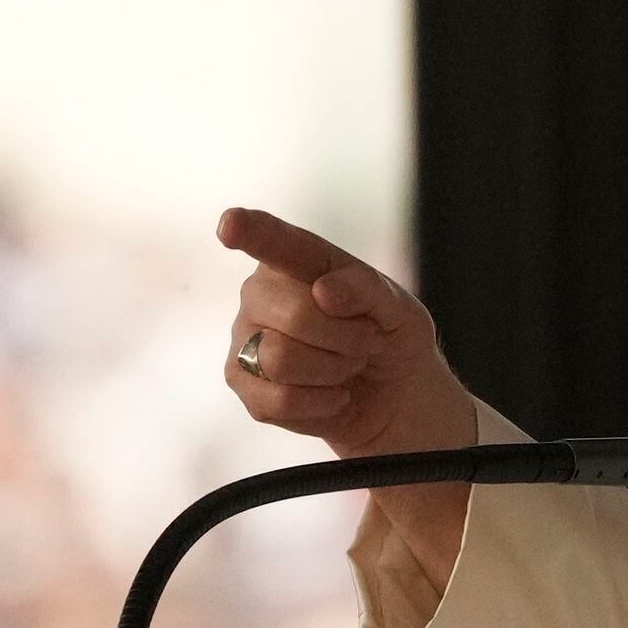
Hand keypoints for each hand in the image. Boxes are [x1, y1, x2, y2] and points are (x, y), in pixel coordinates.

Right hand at [217, 207, 475, 460]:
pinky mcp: (242, 383)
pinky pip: (277, 400)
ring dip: (333, 370)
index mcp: (295, 260)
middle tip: (367, 343)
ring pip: (280, 359)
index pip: (273, 240)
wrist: (395, 394)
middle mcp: (259, 293)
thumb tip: (323, 291)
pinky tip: (334, 397)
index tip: (230, 223)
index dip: (250, 230)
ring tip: (348, 366)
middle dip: (345, 338)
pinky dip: (322, 404)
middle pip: (293, 314)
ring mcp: (244, 338)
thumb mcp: (398, 307)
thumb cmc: (390, 336)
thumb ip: (365, 290)